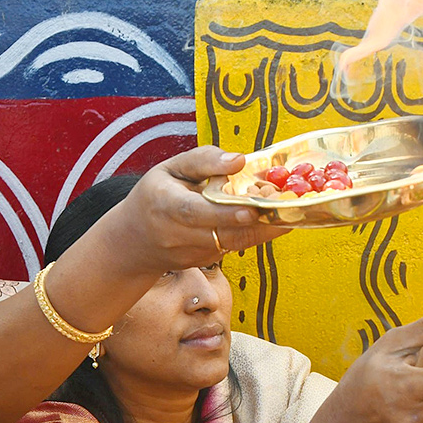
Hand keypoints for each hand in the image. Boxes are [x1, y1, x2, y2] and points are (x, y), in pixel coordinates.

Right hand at [116, 147, 289, 273]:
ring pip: (234, 243)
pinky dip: (253, 231)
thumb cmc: (155, 196)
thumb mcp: (170, 168)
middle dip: (258, 221)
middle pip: (223, 233)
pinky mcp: (205, 262)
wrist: (134, 243)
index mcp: (164, 205)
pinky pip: (234, 246)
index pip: (195, 212)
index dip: (225, 213)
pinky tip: (267, 215)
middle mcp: (177, 235)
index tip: (252, 208)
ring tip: (287, 207)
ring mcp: (192, 254)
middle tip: (287, 205)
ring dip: (263, 227)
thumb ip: (203, 161)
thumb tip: (239, 160)